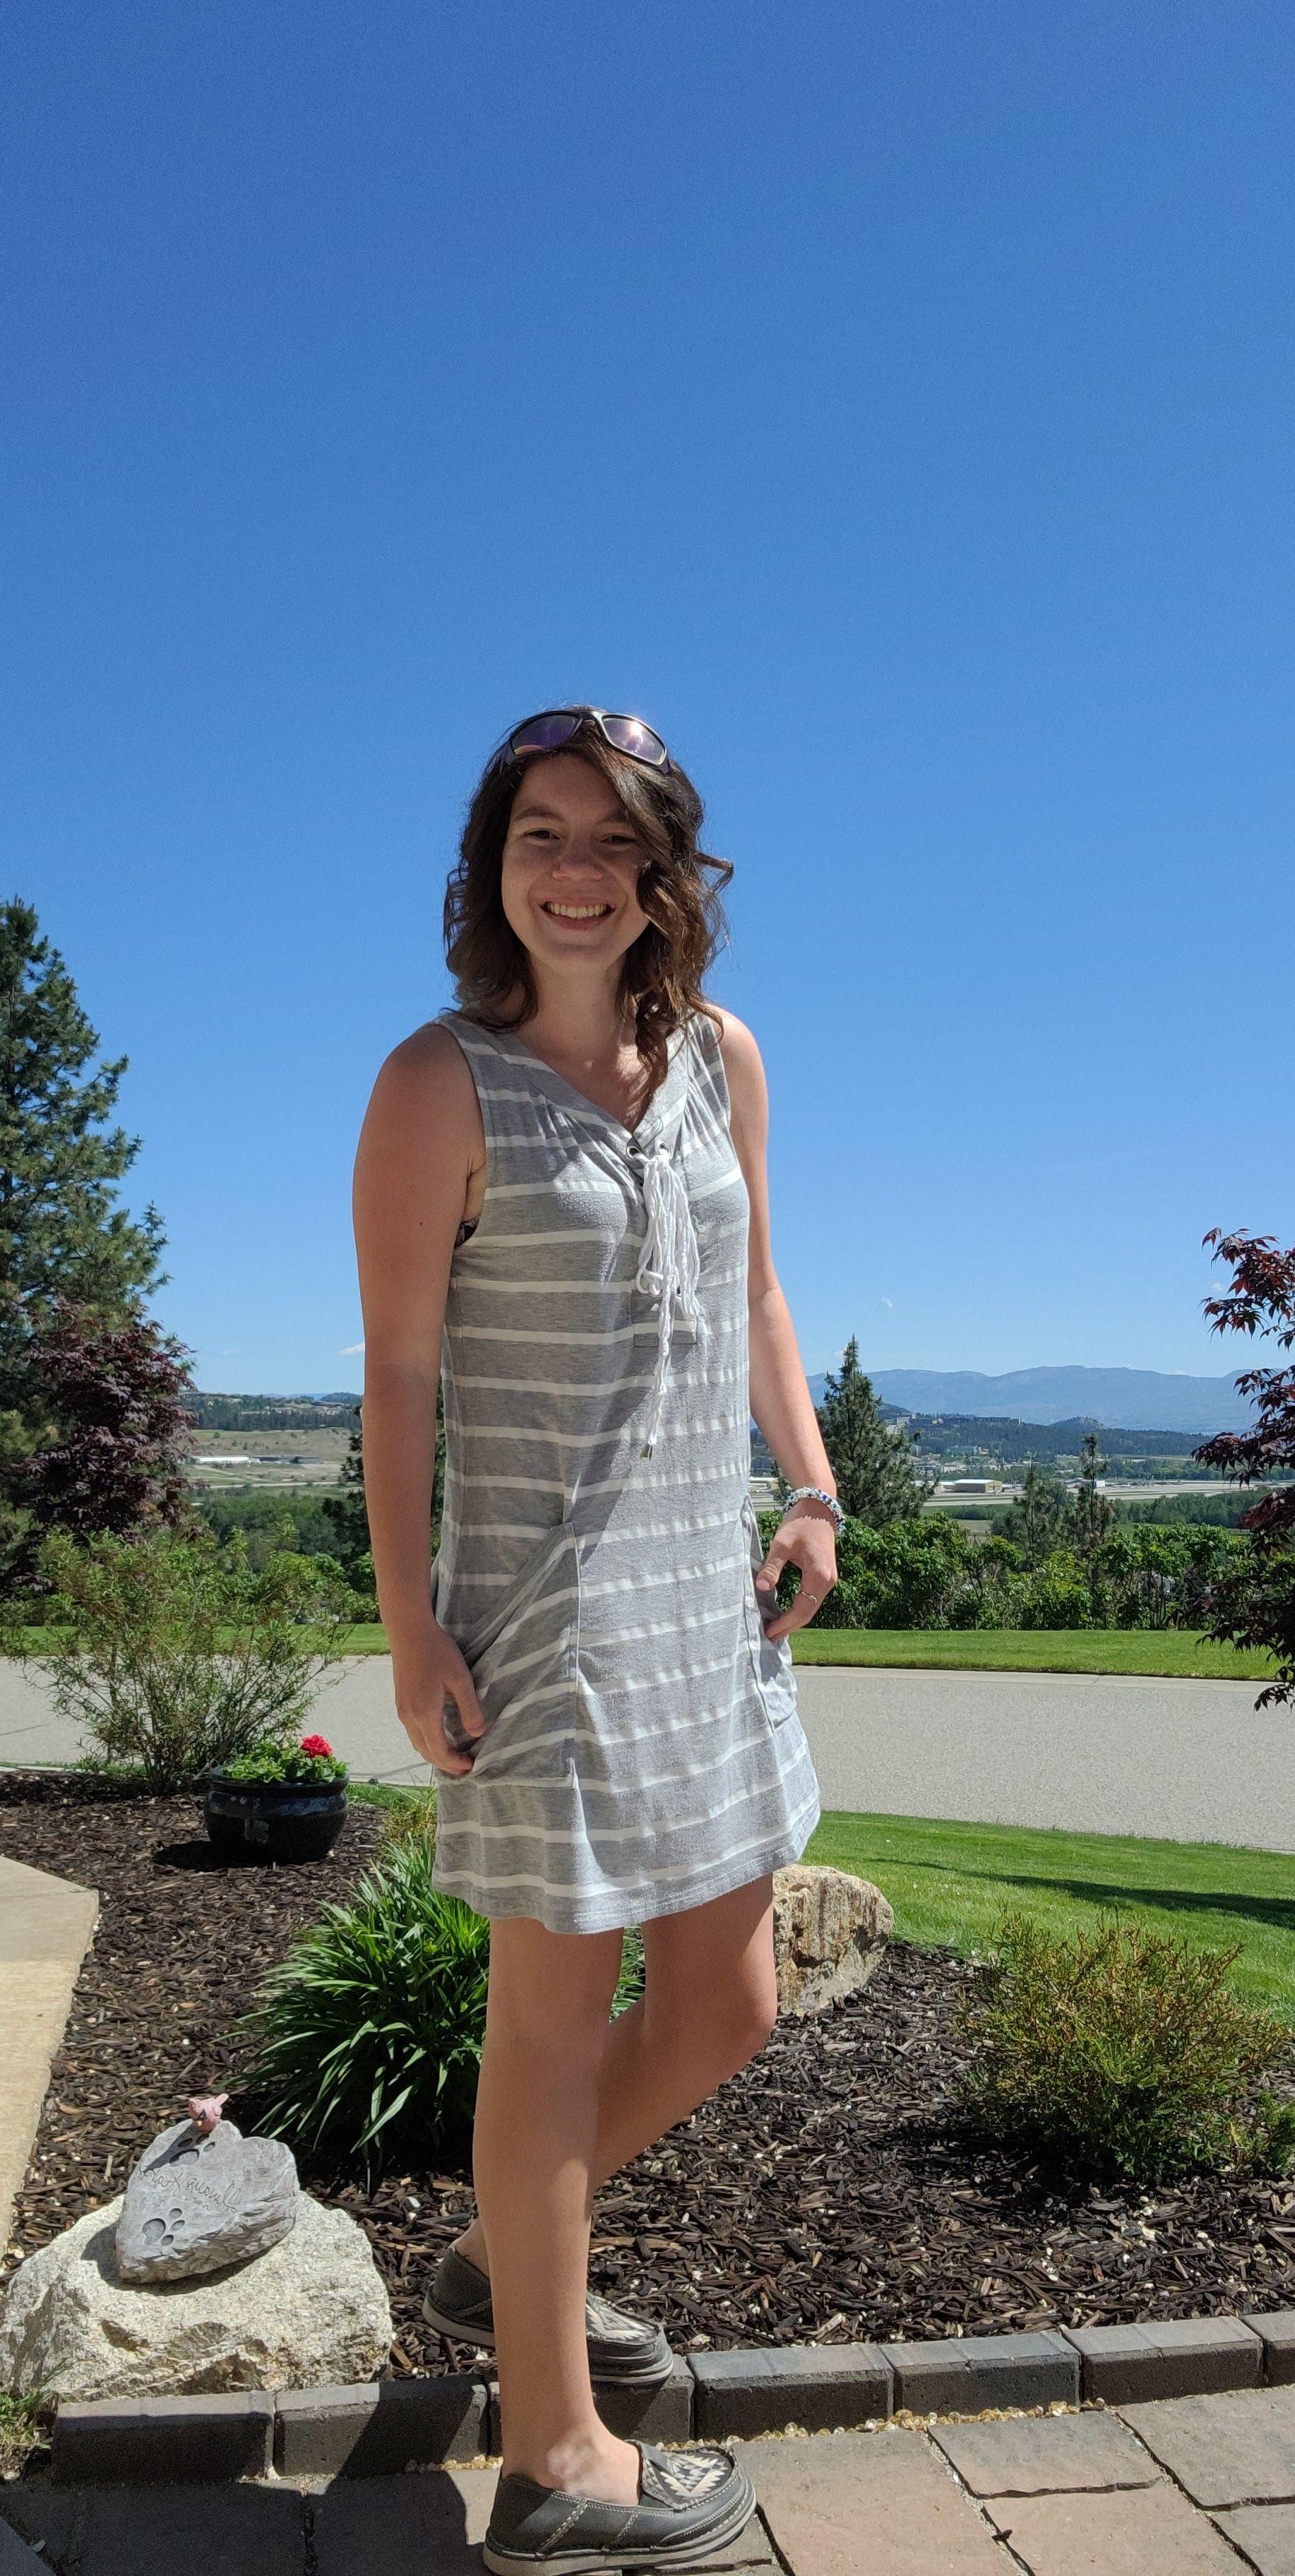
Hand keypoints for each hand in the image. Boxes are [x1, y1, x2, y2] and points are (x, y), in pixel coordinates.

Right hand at [391, 1622, 486, 1776]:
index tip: (472, 1765)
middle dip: (445, 1764)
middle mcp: (409, 1717)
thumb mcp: (460, 1678)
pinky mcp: (400, 1703)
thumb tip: (478, 1733)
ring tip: (454, 1756)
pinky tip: (439, 1736)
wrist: (408, 1631)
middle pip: (426, 1753)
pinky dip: (427, 1742)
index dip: (455, 1763)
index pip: (439, 1752)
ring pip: (417, 1744)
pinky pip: (413, 1732)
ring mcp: (402, 1710)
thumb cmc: (437, 1651)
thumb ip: (469, 1707)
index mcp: (425, 1714)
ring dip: (435, 1754)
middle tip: (465, 1767)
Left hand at [754, 1499, 837, 1642]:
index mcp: (819, 1576)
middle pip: (808, 1613)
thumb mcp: (782, 1543)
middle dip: (789, 1626)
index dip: (785, 1624)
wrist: (818, 1507)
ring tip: (775, 1628)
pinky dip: (799, 1609)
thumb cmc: (800, 1523)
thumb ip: (772, 1566)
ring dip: (794, 1619)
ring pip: (811, 1607)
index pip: (801, 1609)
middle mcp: (828, 1581)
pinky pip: (812, 1598)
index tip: (769, 1633)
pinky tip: (786, 1613)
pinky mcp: (825, 1575)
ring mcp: (829, 1579)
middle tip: (770, 1637)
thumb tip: (761, 1587)